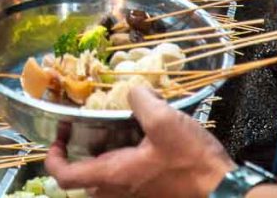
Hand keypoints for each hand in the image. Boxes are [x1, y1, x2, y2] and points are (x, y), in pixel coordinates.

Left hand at [44, 87, 235, 197]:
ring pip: (104, 179)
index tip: (61, 133)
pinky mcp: (149, 195)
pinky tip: (140, 138)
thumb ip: (141, 101)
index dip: (53, 155)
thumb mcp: (165, 122)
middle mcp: (117, 192)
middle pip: (82, 177)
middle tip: (89, 126)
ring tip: (117, 127)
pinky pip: (124, 180)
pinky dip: (123, 160)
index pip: (63, 176)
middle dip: (80, 151)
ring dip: (103, 155)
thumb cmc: (191, 162)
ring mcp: (134, 196)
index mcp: (112, 176)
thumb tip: (131, 89)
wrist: (223, 192)